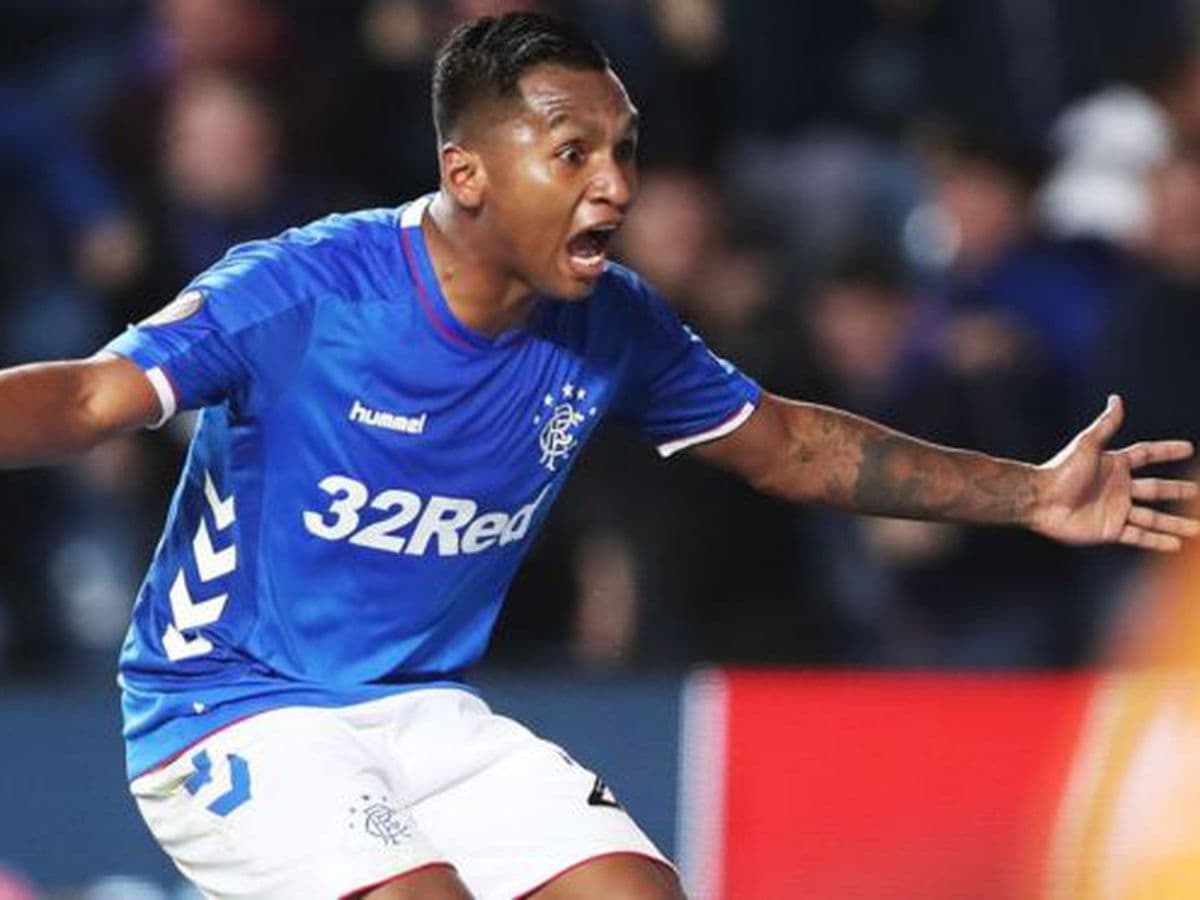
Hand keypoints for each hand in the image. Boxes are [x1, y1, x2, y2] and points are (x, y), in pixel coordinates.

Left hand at [1031, 395, 1198, 550]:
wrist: (1040, 500)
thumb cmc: (1061, 471)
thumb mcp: (1087, 445)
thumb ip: (1105, 424)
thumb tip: (1116, 398)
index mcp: (1114, 465)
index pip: (1146, 455)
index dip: (1166, 451)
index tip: (1189, 449)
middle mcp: (1118, 488)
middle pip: (1155, 489)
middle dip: (1176, 490)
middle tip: (1197, 492)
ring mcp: (1116, 510)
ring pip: (1153, 517)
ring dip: (1175, 522)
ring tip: (1197, 528)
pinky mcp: (1110, 530)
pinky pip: (1140, 536)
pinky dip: (1158, 541)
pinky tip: (1177, 544)